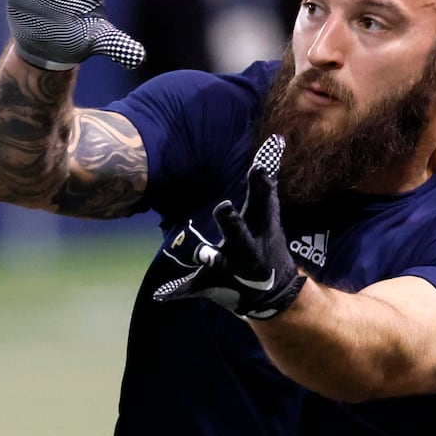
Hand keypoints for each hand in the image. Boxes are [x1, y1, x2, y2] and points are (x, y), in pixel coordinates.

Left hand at [150, 135, 304, 319]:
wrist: (274, 296)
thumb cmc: (266, 243)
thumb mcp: (268, 215)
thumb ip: (265, 182)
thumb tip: (275, 140)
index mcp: (260, 228)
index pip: (263, 202)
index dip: (261, 185)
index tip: (259, 167)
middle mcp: (247, 249)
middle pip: (239, 233)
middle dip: (232, 222)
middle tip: (223, 206)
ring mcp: (230, 269)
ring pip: (218, 263)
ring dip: (211, 258)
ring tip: (206, 256)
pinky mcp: (211, 285)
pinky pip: (190, 288)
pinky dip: (174, 291)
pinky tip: (160, 294)